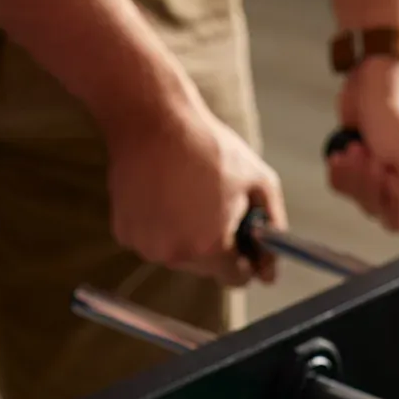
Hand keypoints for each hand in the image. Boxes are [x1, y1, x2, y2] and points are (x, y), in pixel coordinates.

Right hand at [104, 90, 285, 285]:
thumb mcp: (259, 181)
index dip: (246, 259)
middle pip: (207, 267)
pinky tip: (163, 194)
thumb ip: (273, 226)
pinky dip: (160, 225)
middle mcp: (175, 255)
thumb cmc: (208, 147)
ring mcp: (146, 246)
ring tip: (188, 194)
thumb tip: (271, 268)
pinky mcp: (125, 234)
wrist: (154, 121)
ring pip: (178, 254)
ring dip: (187, 235)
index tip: (245, 243)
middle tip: (215, 204)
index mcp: (210, 247)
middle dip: (216, 243)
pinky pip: (152, 240)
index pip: (236, 277)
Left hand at [328, 58, 398, 246]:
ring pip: (366, 205)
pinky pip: (349, 192)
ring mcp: (397, 180)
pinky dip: (343, 171)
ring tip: (362, 146)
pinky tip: (351, 148)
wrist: (375, 75)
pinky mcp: (370, 172)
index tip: (394, 178)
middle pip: (390, 217)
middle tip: (376, 155)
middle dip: (374, 186)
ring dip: (357, 175)